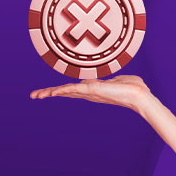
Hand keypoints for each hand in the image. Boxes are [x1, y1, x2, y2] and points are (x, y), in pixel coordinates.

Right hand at [30, 75, 151, 112]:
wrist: (140, 95)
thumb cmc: (135, 87)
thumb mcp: (120, 81)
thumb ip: (114, 80)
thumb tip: (113, 80)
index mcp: (94, 90)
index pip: (74, 89)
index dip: (61, 90)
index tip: (49, 92)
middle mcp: (89, 93)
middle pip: (66, 92)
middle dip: (50, 93)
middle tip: (35, 95)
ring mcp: (90, 92)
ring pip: (66, 91)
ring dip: (50, 92)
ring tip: (36, 95)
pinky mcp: (93, 90)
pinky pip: (74, 88)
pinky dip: (62, 90)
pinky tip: (51, 92)